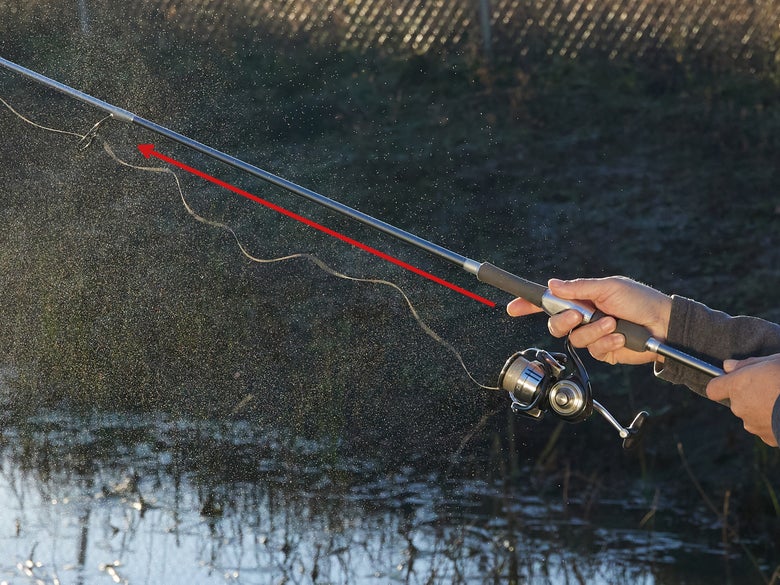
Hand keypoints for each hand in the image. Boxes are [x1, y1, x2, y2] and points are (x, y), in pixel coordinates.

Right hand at [507, 276, 671, 365]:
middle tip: (580, 316)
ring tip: (614, 323)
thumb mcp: (609, 287)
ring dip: (595, 331)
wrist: (664, 325)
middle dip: (565, 321)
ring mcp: (593, 335)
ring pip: (575, 339)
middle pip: (555, 325)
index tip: (513, 307)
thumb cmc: (640, 300)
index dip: (529, 304)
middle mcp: (584, 317)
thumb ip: (579, 288)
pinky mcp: (603, 350)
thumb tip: (553, 285)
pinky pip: (593, 350)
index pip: (549, 302)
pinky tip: (621, 336)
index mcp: (581, 299)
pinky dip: (607, 341)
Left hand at [706, 355, 779, 446]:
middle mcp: (739, 407)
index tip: (732, 380)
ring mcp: (753, 425)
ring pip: (751, 416)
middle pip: (736, 402)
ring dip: (762, 411)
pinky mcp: (767, 438)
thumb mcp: (771, 361)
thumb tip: (728, 366)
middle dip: (749, 396)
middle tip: (770, 388)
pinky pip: (765, 429)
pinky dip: (773, 423)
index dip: (722, 385)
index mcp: (736, 387)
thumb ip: (746, 364)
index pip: (713, 389)